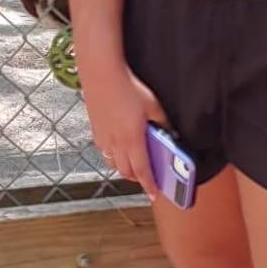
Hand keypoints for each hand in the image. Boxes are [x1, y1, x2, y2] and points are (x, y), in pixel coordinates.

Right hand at [83, 62, 166, 200]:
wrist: (101, 74)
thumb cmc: (128, 88)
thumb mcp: (153, 106)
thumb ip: (163, 123)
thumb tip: (171, 134)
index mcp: (133, 140)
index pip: (142, 171)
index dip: (149, 185)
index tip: (154, 194)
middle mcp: (116, 144)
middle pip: (126, 171)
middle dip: (137, 178)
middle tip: (147, 176)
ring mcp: (103, 138)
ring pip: (113, 164)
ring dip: (124, 168)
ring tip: (134, 163)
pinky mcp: (96, 131)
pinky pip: (105, 152)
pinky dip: (114, 156)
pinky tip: (120, 147)